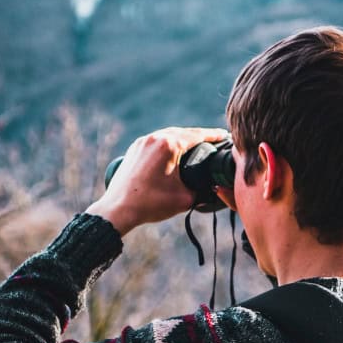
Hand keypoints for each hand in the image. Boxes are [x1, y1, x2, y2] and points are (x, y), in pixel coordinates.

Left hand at [86, 127, 229, 234]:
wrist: (118, 209)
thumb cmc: (150, 204)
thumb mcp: (184, 198)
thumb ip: (203, 191)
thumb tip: (212, 187)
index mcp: (169, 145)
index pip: (197, 135)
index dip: (213, 135)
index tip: (224, 135)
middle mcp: (155, 138)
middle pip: (184, 132)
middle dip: (200, 135)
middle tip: (214, 139)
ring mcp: (143, 142)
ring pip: (169, 134)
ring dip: (183, 138)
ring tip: (197, 144)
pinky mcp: (135, 149)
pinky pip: (156, 141)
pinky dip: (169, 143)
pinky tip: (175, 149)